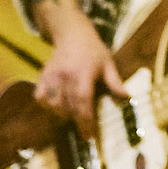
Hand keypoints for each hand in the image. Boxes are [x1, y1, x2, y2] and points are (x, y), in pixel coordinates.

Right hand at [33, 15, 125, 137]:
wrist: (72, 33)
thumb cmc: (93, 49)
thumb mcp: (108, 63)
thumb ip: (115, 82)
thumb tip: (128, 98)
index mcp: (84, 73)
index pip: (83, 100)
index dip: (85, 120)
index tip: (89, 136)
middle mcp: (66, 75)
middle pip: (68, 106)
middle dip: (76, 121)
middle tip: (84, 128)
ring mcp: (52, 76)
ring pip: (54, 104)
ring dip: (62, 115)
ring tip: (72, 116)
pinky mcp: (43, 76)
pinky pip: (40, 97)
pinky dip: (46, 105)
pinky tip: (56, 106)